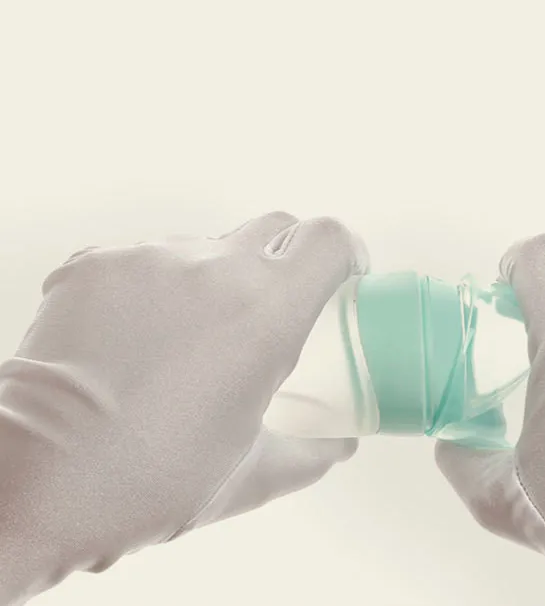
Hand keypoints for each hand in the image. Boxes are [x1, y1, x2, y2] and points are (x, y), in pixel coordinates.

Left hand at [0, 212, 367, 605]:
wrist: (34, 482)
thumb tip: (338, 447)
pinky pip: (142, 261)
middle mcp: (213, 268)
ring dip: (210, 282)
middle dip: (284, 261)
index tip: (341, 274)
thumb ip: (311, 454)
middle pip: (273, 228)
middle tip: (267, 311)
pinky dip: (151, 291)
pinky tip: (131, 341)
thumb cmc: (149, 482)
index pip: (327, 238)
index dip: (343, 251)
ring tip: (182, 343)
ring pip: (204, 249)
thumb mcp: (251, 476)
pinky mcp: (95, 263)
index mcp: (266, 314)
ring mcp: (148, 258)